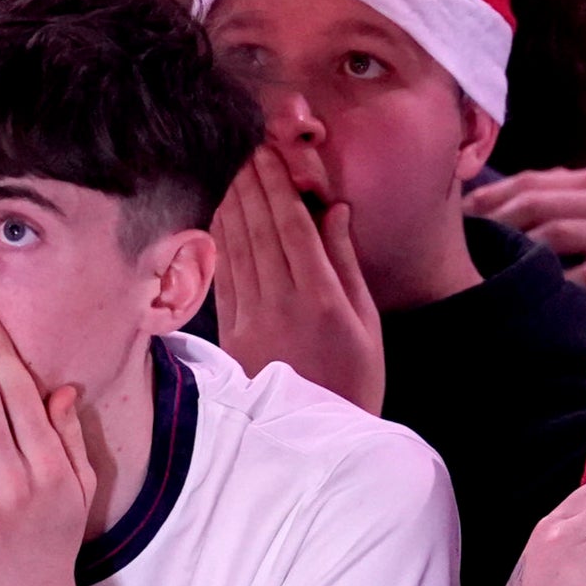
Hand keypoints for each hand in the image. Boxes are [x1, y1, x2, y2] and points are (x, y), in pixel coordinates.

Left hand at [212, 146, 383, 410]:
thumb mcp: (366, 321)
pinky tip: (219, 214)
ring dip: (233, 204)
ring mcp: (251, 318)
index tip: (269, 154)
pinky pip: (223, 274)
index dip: (278, 186)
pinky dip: (220, 240)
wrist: (315, 437)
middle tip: (245, 148)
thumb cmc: (354, 377)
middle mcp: (281, 303)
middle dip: (251, 185)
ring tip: (232, 169)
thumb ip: (346, 262)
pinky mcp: (230, 332)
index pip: (293, 227)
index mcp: (321, 297)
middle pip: (260, 230)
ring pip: (237, 248)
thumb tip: (334, 209)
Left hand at [466, 169, 585, 296]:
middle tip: (459, 249)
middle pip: (533, 204)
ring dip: (515, 254)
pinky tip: (529, 299)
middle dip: (492, 224)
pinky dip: (554, 285)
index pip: (527, 183)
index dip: (487, 199)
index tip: (456, 220)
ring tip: (483, 273)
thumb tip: (491, 212)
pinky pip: (583, 275)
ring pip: (553, 235)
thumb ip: (560, 208)